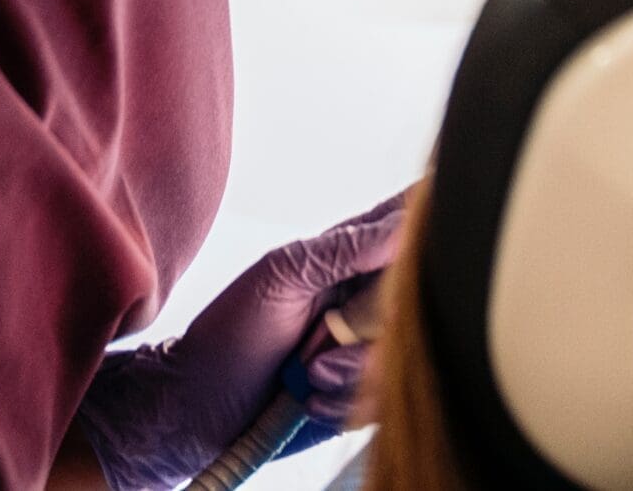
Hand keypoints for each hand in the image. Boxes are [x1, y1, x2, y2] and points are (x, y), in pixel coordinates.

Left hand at [74, 192, 405, 487]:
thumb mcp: (281, 275)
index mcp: (355, 253)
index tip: (404, 264)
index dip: (429, 236)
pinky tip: (310, 397)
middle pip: (425, 300)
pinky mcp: (371, 391)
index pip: (414, 225)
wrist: (203, 407)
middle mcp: (373, 298)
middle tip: (327, 336)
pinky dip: (347, 403)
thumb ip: (344, 247)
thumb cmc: (230, 333)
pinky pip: (390, 398)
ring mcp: (374, 346)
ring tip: (307, 372)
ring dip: (353, 373)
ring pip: (409, 354)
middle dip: (374, 328)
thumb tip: (404, 229)